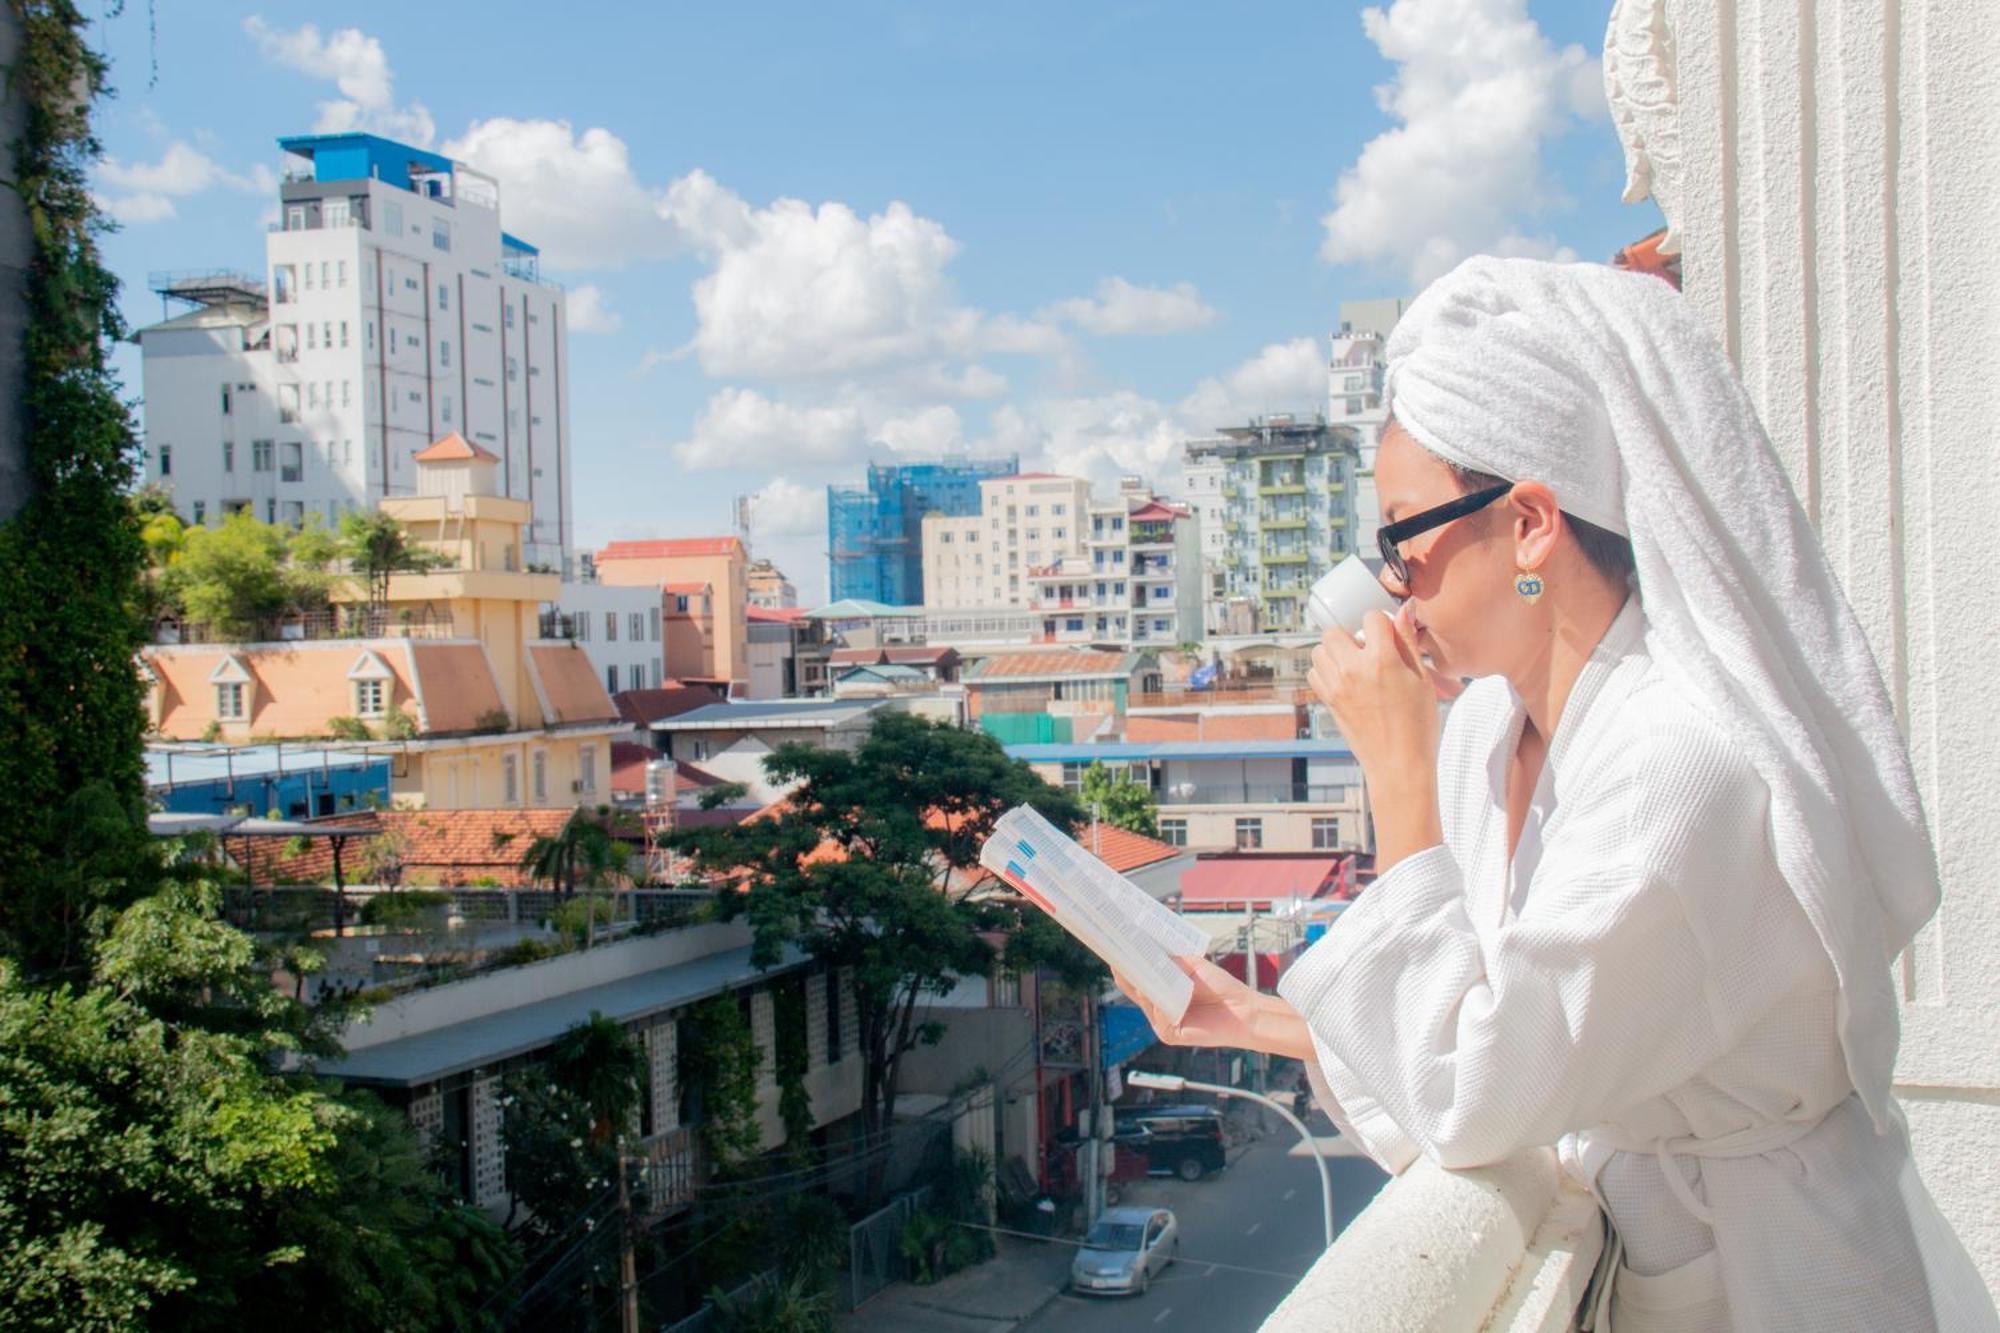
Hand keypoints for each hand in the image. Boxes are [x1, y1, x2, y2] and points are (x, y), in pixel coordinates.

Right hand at [1109, 956, 1274, 1051]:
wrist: (1243, 1009)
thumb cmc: (1219, 986)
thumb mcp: (1192, 967)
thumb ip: (1170, 961)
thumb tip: (1146, 947)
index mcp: (1161, 991)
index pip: (1136, 978)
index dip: (1125, 964)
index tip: (1116, 946)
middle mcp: (1157, 1007)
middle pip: (1135, 989)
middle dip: (1127, 971)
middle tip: (1118, 953)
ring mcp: (1162, 1022)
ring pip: (1146, 1002)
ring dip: (1143, 987)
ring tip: (1138, 968)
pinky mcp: (1170, 1034)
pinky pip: (1160, 1018)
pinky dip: (1162, 1008)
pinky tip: (1165, 999)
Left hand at [1307, 603, 1443, 786]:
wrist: (1399, 764)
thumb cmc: (1417, 725)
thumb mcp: (1421, 679)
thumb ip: (1407, 642)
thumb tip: (1403, 609)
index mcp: (1381, 660)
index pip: (1371, 617)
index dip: (1381, 623)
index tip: (1388, 635)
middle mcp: (1353, 670)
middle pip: (1334, 631)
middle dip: (1351, 635)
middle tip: (1368, 650)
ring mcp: (1336, 686)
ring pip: (1319, 650)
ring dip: (1334, 651)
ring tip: (1354, 664)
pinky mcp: (1328, 702)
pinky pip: (1314, 673)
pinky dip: (1325, 671)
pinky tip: (1344, 679)